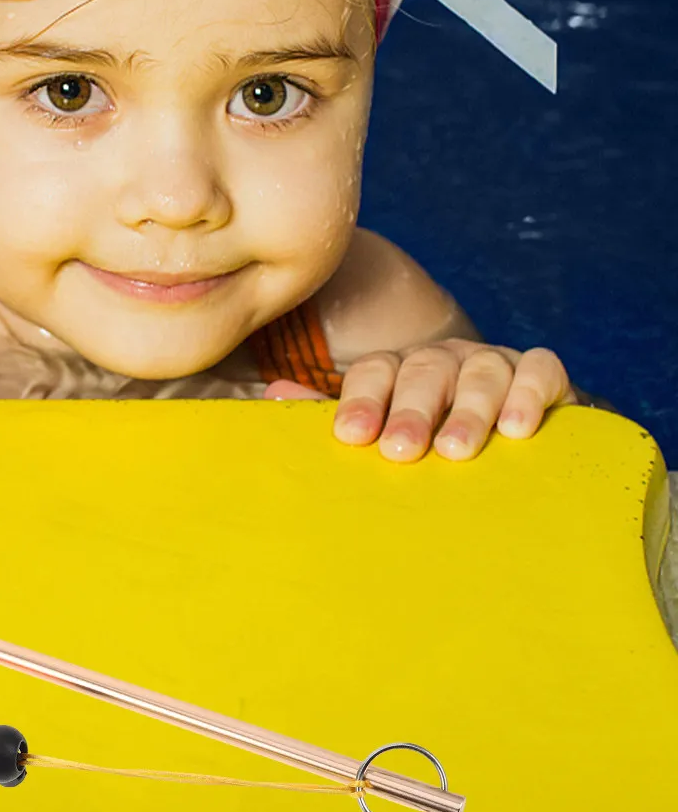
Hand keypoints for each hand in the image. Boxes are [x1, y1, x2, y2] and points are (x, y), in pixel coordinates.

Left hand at [265, 340, 577, 461]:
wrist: (509, 436)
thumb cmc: (429, 437)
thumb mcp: (381, 427)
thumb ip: (332, 414)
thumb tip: (272, 396)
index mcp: (395, 370)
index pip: (372, 372)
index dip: (360, 401)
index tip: (351, 437)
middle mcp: (440, 359)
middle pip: (421, 372)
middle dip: (409, 411)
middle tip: (400, 451)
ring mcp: (490, 361)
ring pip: (479, 372)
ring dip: (468, 410)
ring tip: (456, 449)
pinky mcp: (538, 372)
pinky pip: (538, 369)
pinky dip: (529, 392)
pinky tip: (519, 429)